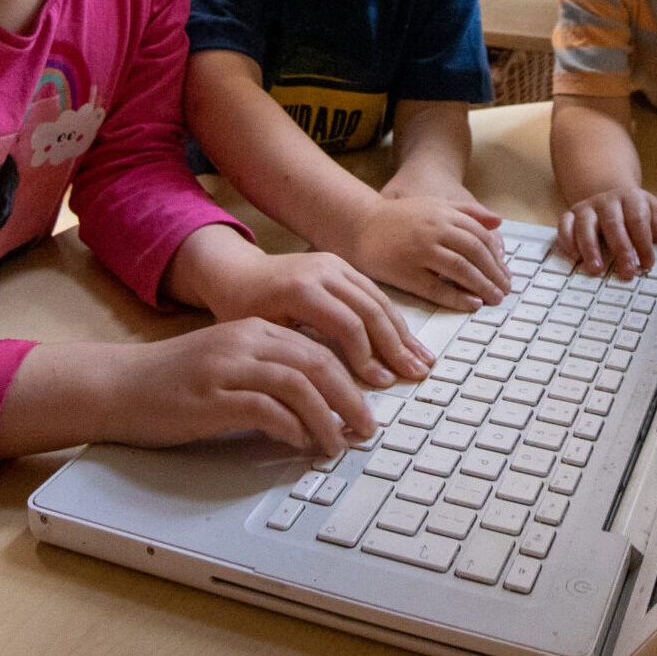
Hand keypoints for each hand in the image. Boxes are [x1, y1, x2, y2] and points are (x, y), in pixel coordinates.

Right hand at [116, 319, 374, 454]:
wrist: (119, 385)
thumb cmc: (173, 381)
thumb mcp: (227, 362)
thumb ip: (267, 373)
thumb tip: (316, 404)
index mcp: (254, 329)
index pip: (318, 348)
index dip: (350, 378)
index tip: (365, 406)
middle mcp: (245, 341)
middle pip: (317, 363)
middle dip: (350, 398)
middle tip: (366, 428)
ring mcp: (227, 368)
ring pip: (298, 385)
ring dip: (326, 418)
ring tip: (337, 443)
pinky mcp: (211, 398)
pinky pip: (266, 409)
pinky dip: (290, 427)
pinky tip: (299, 443)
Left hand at [200, 249, 434, 387]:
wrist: (234, 270)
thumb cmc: (241, 307)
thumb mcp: (261, 335)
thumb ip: (298, 356)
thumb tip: (331, 393)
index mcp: (302, 289)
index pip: (348, 325)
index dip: (368, 357)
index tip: (381, 384)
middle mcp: (323, 271)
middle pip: (370, 310)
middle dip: (395, 346)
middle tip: (414, 374)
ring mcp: (335, 264)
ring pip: (378, 299)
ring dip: (402, 332)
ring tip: (422, 360)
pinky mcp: (341, 264)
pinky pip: (373, 291)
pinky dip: (392, 317)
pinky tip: (406, 339)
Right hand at [350, 194, 509, 310]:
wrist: (360, 224)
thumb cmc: (398, 217)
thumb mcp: (434, 205)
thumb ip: (467, 211)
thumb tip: (499, 222)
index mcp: (443, 213)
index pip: (481, 236)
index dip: (497, 256)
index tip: (505, 271)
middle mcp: (434, 229)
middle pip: (475, 253)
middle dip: (495, 273)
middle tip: (505, 289)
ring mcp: (420, 251)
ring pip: (461, 269)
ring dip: (483, 286)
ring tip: (495, 299)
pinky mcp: (406, 271)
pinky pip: (438, 287)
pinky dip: (458, 297)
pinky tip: (472, 304)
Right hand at [557, 185, 656, 277]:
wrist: (610, 197)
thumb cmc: (637, 215)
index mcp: (633, 199)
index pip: (638, 219)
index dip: (643, 241)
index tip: (648, 263)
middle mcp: (608, 201)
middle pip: (613, 222)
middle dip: (620, 247)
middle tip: (627, 272)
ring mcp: (587, 208)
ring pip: (584, 223)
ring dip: (589, 246)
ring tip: (595, 269)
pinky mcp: (570, 215)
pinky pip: (564, 225)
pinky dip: (566, 240)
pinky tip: (574, 258)